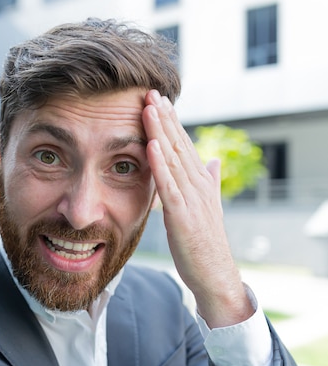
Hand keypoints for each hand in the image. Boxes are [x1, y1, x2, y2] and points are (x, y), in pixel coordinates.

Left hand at [142, 90, 253, 326]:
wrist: (215, 274)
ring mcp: (192, 199)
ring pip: (174, 159)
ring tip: (149, 107)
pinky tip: (152, 144)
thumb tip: (213, 160)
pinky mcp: (183, 215)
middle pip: (179, 144)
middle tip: (150, 90)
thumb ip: (210, 182)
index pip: (184, 145)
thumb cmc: (206, 243)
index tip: (158, 98)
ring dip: (161, 131)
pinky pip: (170, 185)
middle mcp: (198, 185)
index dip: (171, 121)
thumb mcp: (208, 207)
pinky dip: (160, 164)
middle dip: (164, 117)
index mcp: (200, 182)